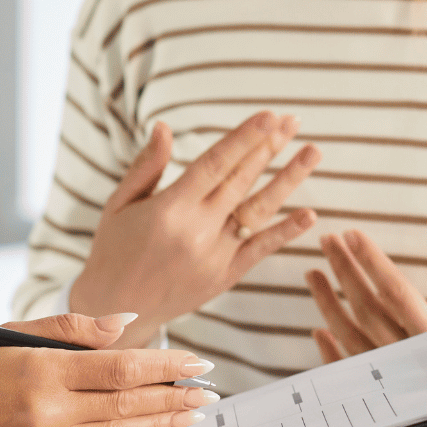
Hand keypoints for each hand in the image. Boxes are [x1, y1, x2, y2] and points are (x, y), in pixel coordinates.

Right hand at [0, 313, 216, 426]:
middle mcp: (48, 412)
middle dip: (174, 399)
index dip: (165, 366)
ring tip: (191, 417)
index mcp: (42, 371)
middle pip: (129, 406)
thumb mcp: (8, 332)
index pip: (121, 368)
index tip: (195, 363)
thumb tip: (124, 324)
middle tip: (206, 393)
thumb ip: (70, 328)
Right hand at [69, 112, 321, 347]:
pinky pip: (260, 249)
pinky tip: (309, 213)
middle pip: (241, 180)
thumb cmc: (113, 250)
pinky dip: (285, 232)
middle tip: (291, 120)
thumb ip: (146, 166)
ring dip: (288, 179)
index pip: (214, 164)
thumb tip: (164, 127)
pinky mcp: (224, 276)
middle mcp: (196, 232)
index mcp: (169, 210)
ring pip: (259, 210)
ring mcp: (214, 256)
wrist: (116, 310)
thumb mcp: (119, 204)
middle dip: (269, 147)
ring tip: (313, 152)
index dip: (244, 138)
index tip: (269, 116)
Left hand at [305, 229, 426, 426]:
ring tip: (313, 273)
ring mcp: (395, 379)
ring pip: (351, 338)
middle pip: (367, 309)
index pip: (396, 292)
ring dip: (328, 306)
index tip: (351, 234)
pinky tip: (318, 328)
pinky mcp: (389, 395)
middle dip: (345, 273)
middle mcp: (411, 359)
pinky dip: (332, 353)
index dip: (371, 262)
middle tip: (328, 240)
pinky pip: (352, 373)